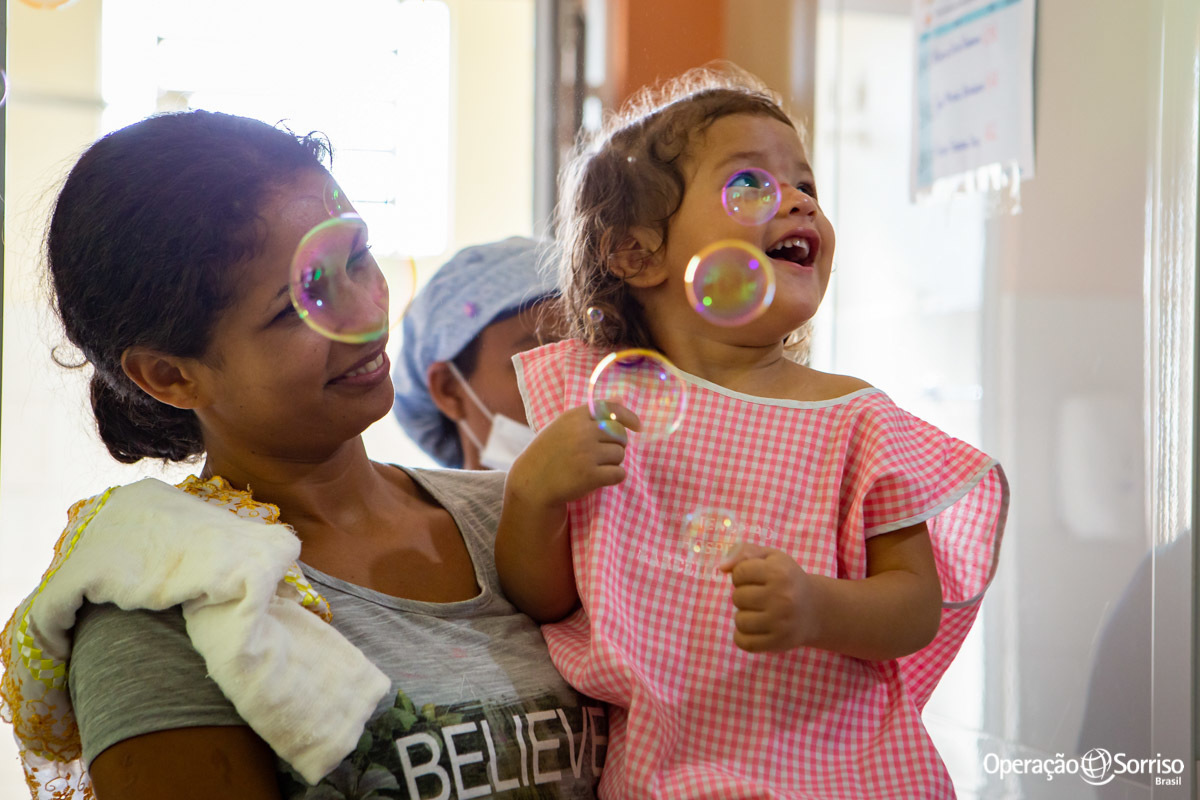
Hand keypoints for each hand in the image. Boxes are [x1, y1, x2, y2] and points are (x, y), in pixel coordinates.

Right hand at [506, 403, 640, 509]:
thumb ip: (592, 413)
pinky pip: (619, 473)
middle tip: (604, 454)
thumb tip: (620, 397)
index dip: (629, 417)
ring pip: (620, 454)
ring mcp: (586, 454)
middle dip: (617, 444)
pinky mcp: (590, 476)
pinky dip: (614, 477)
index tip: (638, 427)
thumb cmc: (550, 452)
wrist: (532, 482)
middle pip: (620, 434)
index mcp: (575, 417)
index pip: (611, 409)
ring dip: (614, 462)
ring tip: (597, 466)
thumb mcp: (565, 426)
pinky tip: (600, 478)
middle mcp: (582, 432)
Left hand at [720, 543, 818, 652]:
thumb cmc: (786, 579)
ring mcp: (781, 622)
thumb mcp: (770, 557)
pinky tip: (754, 628)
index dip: (742, 574)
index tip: (754, 578)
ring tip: (758, 612)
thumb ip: (743, 552)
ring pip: (739, 621)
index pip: (739, 572)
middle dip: (743, 595)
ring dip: (744, 616)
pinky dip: (743, 636)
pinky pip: (744, 642)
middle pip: (738, 597)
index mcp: (779, 572)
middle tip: (759, 596)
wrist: (815, 609)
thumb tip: (721, 567)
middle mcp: (782, 597)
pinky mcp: (778, 642)